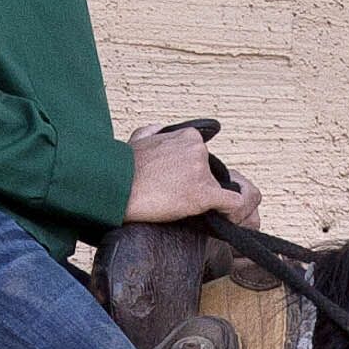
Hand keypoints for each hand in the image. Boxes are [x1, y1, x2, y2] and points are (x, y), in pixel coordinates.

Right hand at [120, 125, 254, 228]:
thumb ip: (156, 132)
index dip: (193, 174)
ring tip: (185, 209)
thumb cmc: (122, 168)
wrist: (115, 189)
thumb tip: (161, 131)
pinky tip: (222, 218)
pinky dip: (231, 213)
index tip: (178, 184)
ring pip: (220, 190)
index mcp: (188, 136)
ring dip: (207, 201)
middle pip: (212, 174)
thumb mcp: (138, 137)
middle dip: (198, 187)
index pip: (203, 158)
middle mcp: (198, 150)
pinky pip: (233, 203)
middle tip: (177, 198)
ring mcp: (201, 171)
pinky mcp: (202, 194)